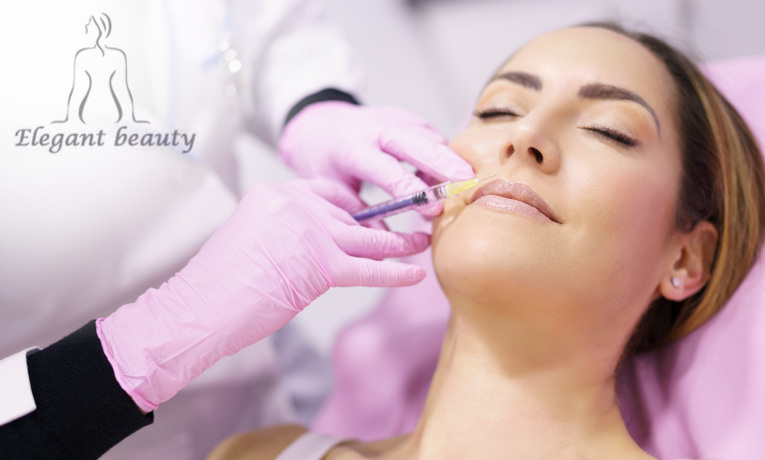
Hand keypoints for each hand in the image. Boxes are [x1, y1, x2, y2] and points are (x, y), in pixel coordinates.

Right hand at [97, 180, 429, 412]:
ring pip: (367, 237)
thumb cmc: (220, 283)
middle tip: (407, 231)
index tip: (375, 214)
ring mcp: (309, 232)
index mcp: (275, 193)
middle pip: (350, 214)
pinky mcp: (321, 265)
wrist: (198, 309)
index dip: (356, 205)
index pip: (329, 191)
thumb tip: (325, 241)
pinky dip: (394, 272)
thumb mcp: (253, 237)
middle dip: (380, 226)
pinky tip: (414, 273)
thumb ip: (290, 230)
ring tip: (421, 243)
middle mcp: (294, 204)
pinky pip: (368, 267)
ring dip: (399, 243)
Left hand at [279, 102, 473, 217]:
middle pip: (419, 143)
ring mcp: (395, 119)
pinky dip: (443, 156)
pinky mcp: (408, 118)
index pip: (388, 171)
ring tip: (454, 190)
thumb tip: (385, 247)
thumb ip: (360, 218)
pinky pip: (433, 135)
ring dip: (447, 163)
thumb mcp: (331, 191)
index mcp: (354, 149)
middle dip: (445, 164)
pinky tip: (443, 178)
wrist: (321, 125)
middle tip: (468, 184)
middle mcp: (377, 129)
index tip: (435, 209)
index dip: (413, 191)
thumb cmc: (326, 161)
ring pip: (431, 138)